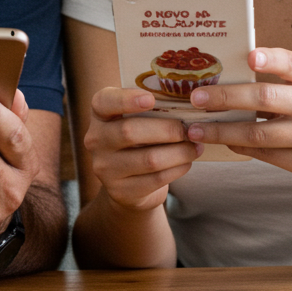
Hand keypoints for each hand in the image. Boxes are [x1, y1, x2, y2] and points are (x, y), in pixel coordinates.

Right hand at [84, 87, 201, 211]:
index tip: (151, 99)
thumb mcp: (136, 119)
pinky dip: (177, 169)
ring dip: (179, 152)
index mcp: (100, 114)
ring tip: (195, 146)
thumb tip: (190, 102)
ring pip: (149, 159)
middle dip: (167, 129)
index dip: (126, 99)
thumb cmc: (139, 140)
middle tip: (190, 129)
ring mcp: (105, 168)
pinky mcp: (121, 191)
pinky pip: (156, 179)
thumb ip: (152, 108)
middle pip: (130, 131)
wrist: (129, 184)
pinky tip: (187, 162)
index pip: (104, 102)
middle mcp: (96, 140)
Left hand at [186, 48, 291, 186]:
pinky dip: (239, 147)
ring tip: (197, 129)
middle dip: (225, 98)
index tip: (251, 56)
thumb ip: (280, 75)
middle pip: (265, 99)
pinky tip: (223, 141)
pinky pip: (266, 155)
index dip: (272, 59)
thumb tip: (227, 71)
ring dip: (222, 131)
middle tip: (196, 97)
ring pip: (259, 134)